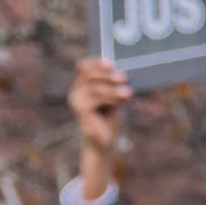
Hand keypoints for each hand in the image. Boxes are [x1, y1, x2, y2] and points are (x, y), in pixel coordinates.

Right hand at [68, 57, 132, 196]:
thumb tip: (125, 73)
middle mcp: (77, 91)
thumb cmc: (109, 117)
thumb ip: (114, 85)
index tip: (110, 63)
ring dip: (113, 89)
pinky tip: (124, 100)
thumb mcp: (113, 97)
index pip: (83, 66)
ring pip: (94, 88)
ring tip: (128, 92)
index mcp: (83, 84)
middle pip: (88, 75)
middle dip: (107, 75)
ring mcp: (76, 102)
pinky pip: (95, 101)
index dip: (95, 62)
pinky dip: (111, 98)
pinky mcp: (81, 113)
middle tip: (124, 77)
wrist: (104, 142)